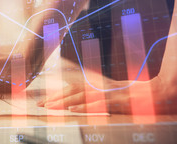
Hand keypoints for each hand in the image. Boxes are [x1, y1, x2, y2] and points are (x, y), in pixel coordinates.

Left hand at [38, 76, 176, 113]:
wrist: (155, 93)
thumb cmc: (132, 95)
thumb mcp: (110, 95)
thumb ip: (95, 96)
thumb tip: (78, 100)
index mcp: (96, 87)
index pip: (72, 89)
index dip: (57, 94)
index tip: (45, 101)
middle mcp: (99, 88)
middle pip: (72, 91)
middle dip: (55, 98)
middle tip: (40, 105)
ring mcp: (106, 94)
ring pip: (80, 96)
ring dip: (63, 101)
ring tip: (50, 106)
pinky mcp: (115, 100)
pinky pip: (96, 103)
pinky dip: (84, 105)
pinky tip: (72, 108)